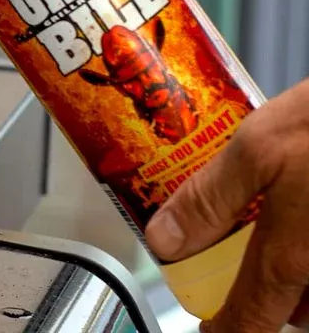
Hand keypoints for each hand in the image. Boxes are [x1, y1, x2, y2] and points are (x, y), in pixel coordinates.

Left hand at [144, 79, 308, 331]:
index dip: (228, 329)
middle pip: (301, 309)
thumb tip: (166, 240)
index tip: (213, 328)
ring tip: (289, 225)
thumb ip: (211, 199)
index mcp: (294, 256)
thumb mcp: (258, 148)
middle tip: (249, 259)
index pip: (253, 318)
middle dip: (276, 293)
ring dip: (304, 275)